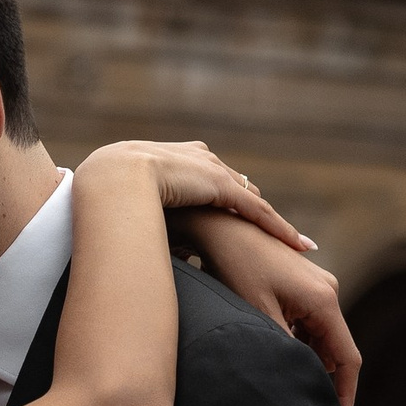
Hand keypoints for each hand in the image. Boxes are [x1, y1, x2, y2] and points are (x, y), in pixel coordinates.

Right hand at [81, 137, 313, 254]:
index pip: (208, 181)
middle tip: (271, 234)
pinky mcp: (221, 187)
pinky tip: (297, 245)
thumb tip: (147, 247)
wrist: (112, 179)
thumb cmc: (107, 195)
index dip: (222, 200)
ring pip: (251, 201)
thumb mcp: (129, 204)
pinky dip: (279, 229)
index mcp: (174, 159)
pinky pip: (257, 211)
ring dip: (272, 224)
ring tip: (294, 244)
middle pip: (235, 188)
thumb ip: (145, 219)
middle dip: (252, 210)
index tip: (233, 217)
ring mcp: (211, 172)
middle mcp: (198, 159)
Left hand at [189, 214, 360, 405]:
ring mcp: (317, 285)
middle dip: (323, 379)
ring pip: (320, 336)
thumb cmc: (235, 267)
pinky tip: (273, 353)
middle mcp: (328, 290)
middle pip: (335, 348)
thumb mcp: (257, 316)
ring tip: (285, 385)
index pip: (347, 358)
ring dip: (307, 360)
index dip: (345, 392)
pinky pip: (308, 322)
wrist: (221, 226)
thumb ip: (283, 350)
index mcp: (324, 300)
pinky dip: (297, 342)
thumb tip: (298, 381)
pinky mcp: (303, 283)